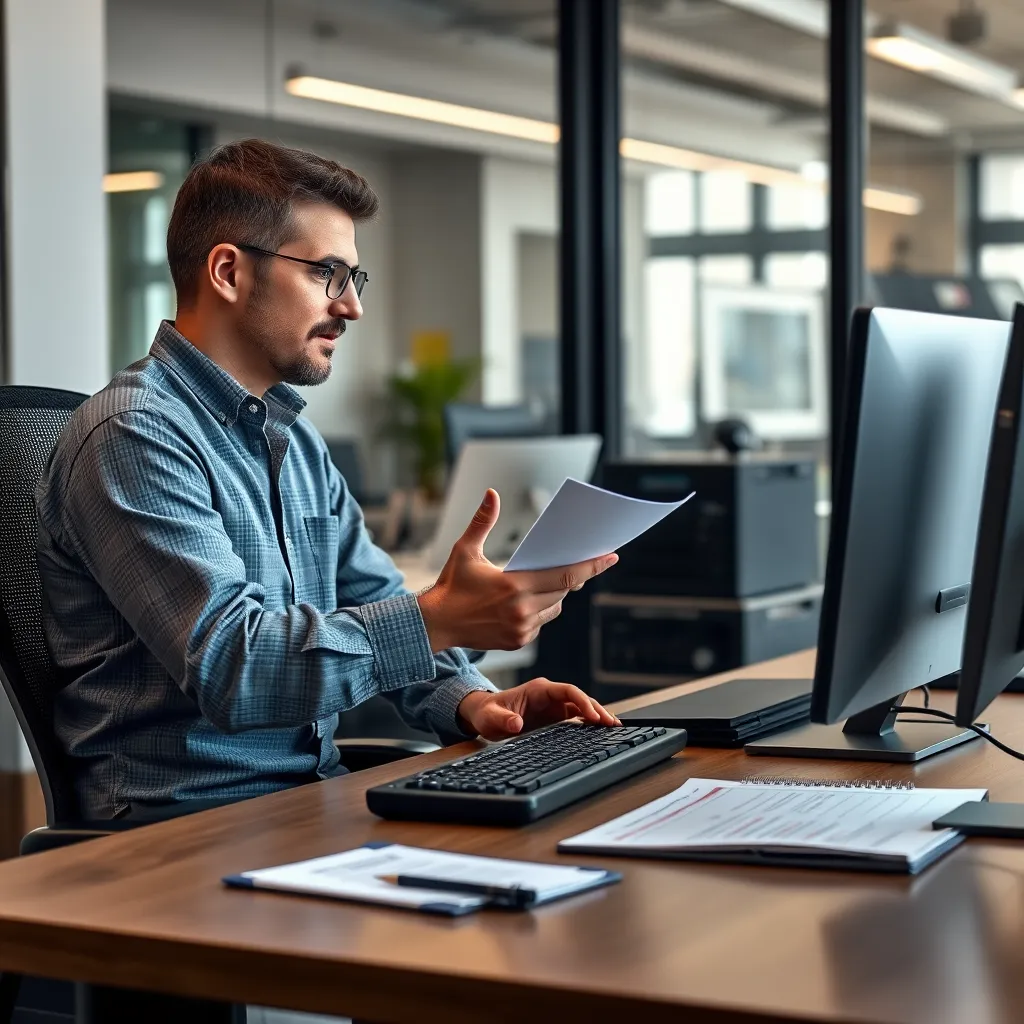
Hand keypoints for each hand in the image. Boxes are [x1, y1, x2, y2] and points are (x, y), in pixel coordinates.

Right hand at [416, 488, 616, 652]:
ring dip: (555, 594)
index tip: (611, 557)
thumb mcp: (464, 550)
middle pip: (563, 591)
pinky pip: (540, 622)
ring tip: (542, 581)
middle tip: (578, 563)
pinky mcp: (517, 641)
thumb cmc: (450, 585)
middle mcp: (521, 610)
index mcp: (514, 585)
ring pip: (554, 607)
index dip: (592, 566)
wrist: (435, 624)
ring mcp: (521, 628)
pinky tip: (527, 601)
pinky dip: (540, 610)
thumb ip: (482, 521)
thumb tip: (491, 494)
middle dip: (572, 577)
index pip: (565, 575)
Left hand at [456, 678, 621, 739]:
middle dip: (597, 709)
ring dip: (597, 716)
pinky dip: (589, 723)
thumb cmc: (487, 713)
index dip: (582, 701)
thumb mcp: (490, 718)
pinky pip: (576, 717)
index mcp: (538, 690)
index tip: (593, 716)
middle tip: (612, 724)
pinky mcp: (554, 716)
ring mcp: (553, 705)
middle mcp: (549, 695)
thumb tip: (516, 723)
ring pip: (581, 707)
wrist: (484, 714)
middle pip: (579, 698)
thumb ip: (502, 720)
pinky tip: (600, 731)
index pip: (567, 690)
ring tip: (613, 728)